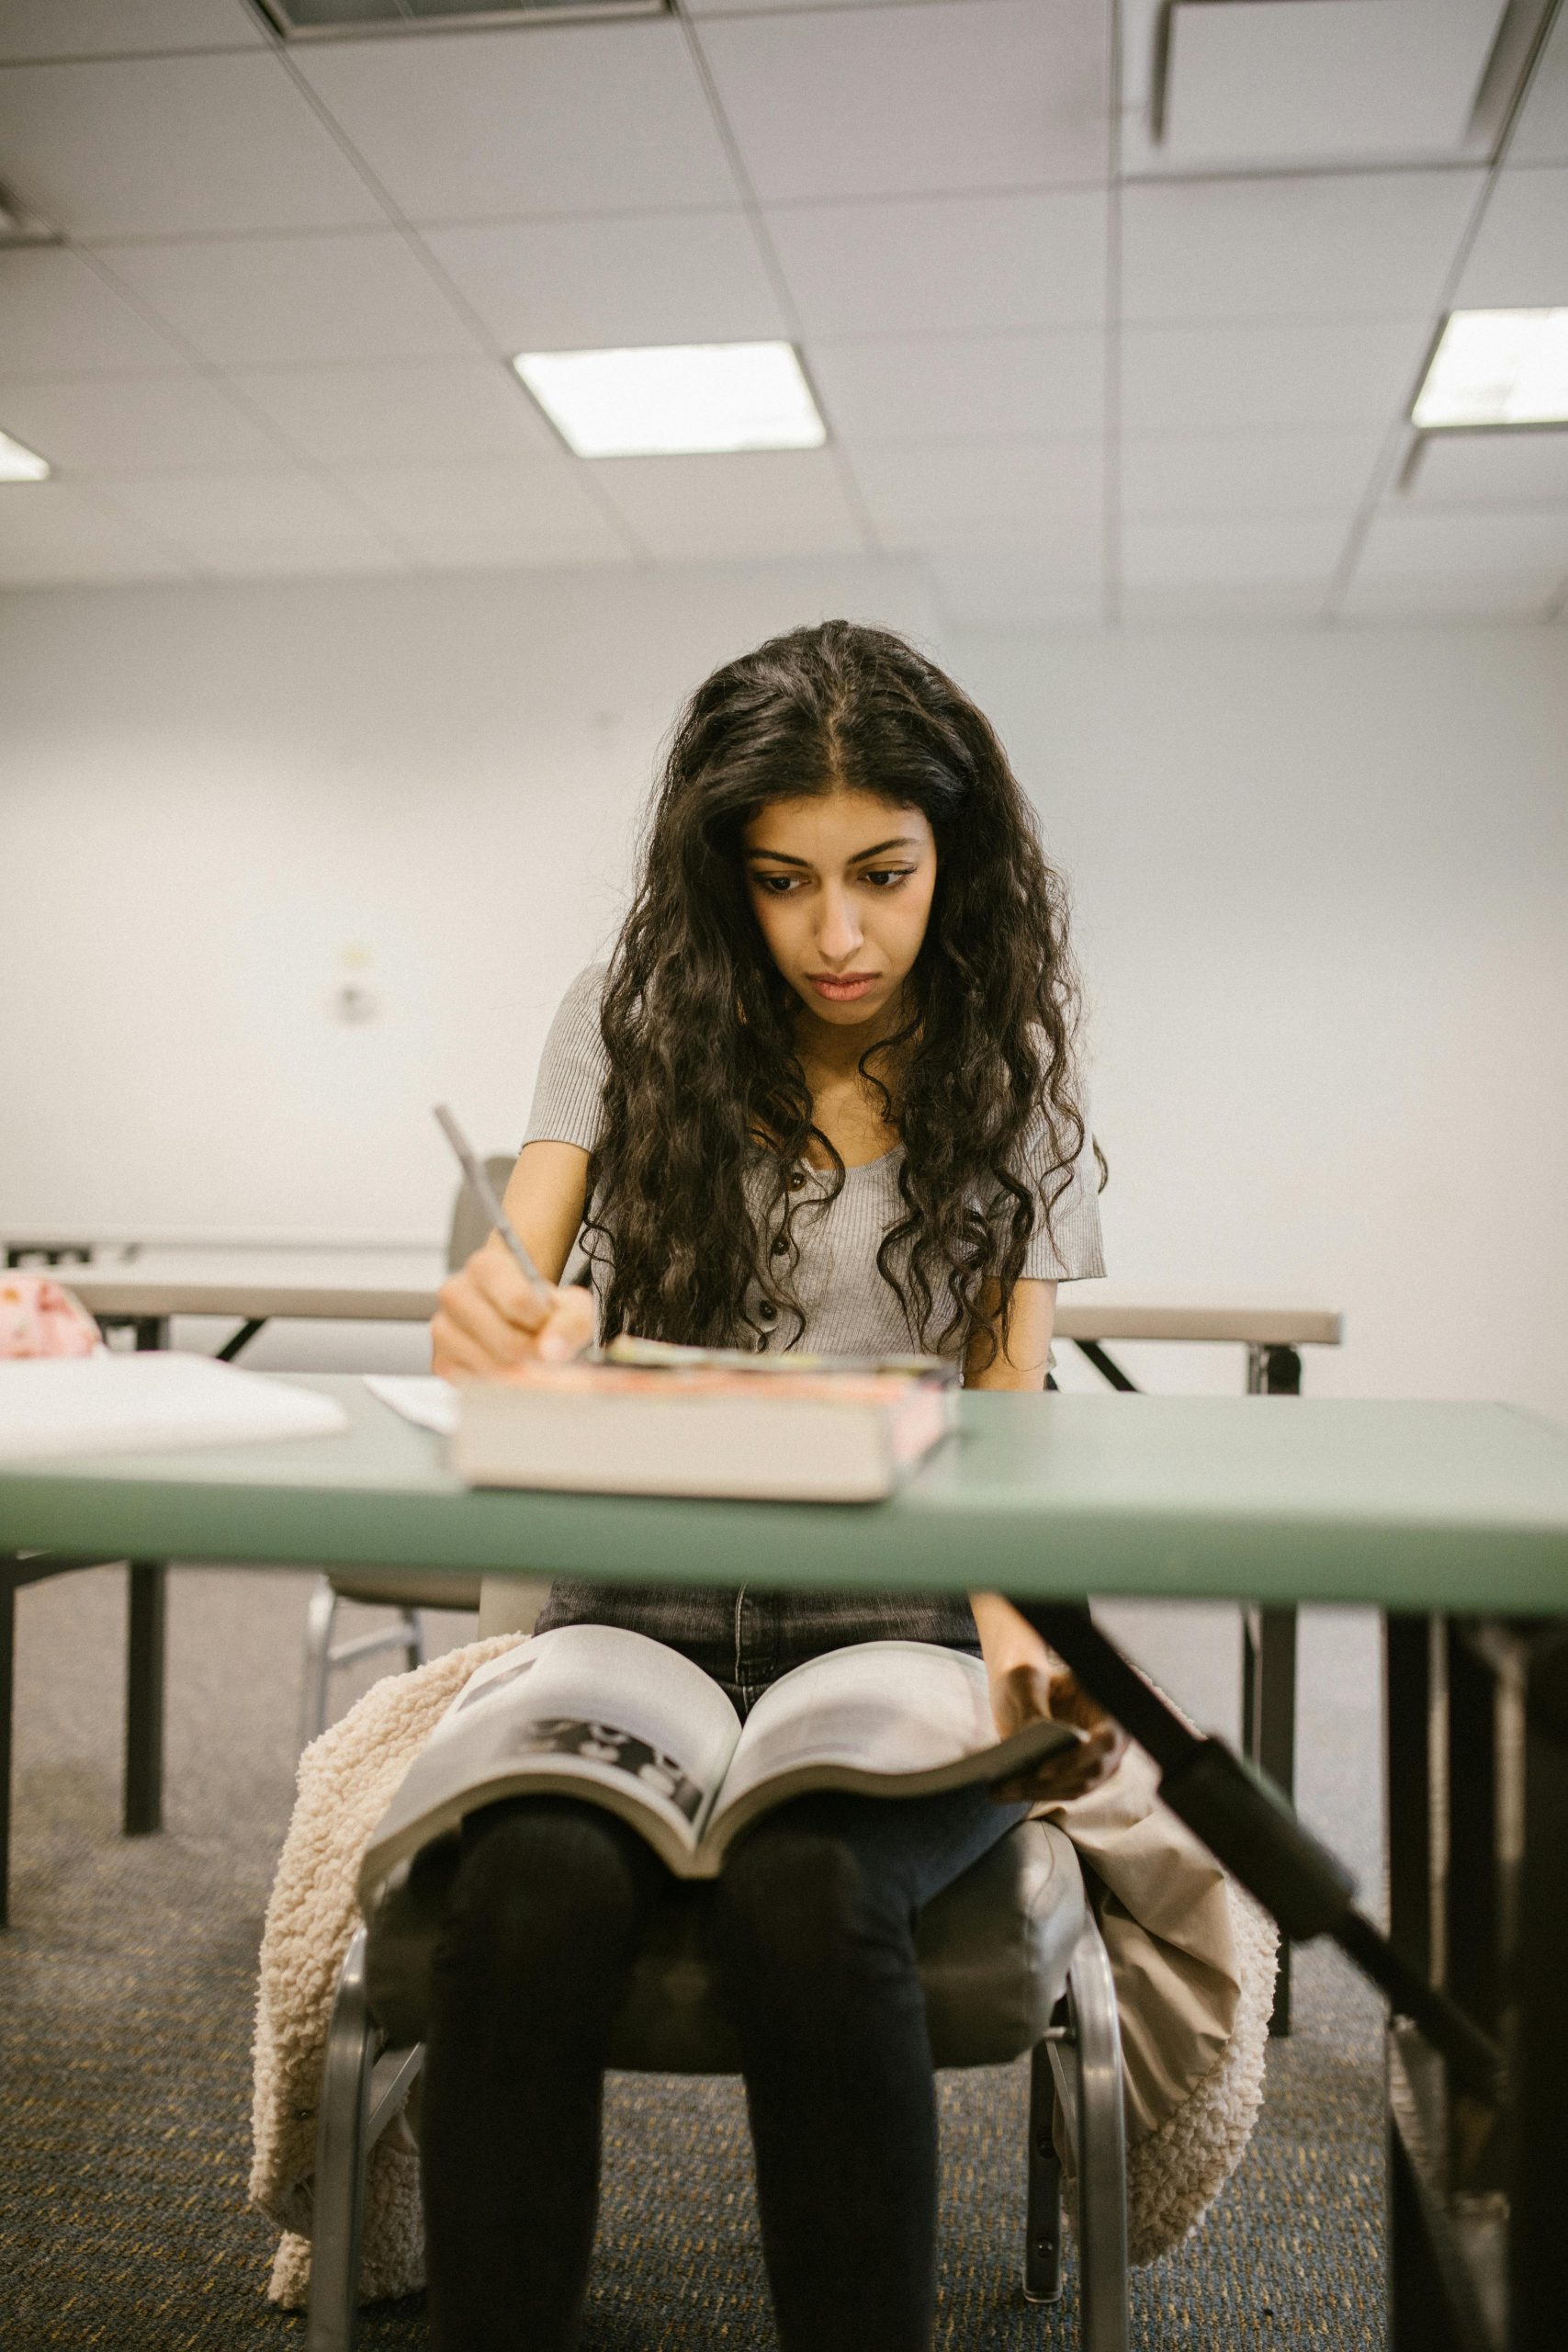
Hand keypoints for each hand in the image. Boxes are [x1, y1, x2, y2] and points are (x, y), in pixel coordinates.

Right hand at [431, 1239, 594, 1378]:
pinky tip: (513, 1372)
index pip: (519, 1301)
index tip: (552, 1329)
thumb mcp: (572, 1307)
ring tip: (535, 1363)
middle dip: (536, 1357)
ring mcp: (443, 1328)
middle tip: (550, 1356)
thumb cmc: (543, 1310)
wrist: (522, 1324)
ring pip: (492, 1368)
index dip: (546, 1325)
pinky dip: (502, 1387)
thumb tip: (551, 1351)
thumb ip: (571, 1322)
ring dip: (523, 1376)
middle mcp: (455, 1292)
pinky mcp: (441, 1361)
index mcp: (485, 1266)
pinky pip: (478, 1385)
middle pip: (506, 1342)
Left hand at [987, 1659, 1127, 1802]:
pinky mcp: (1074, 1776)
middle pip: (1085, 1775)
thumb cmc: (1033, 1676)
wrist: (1030, 1686)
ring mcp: (1095, 1764)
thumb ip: (1032, 1703)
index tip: (1042, 1770)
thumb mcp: (1028, 1679)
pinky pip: (1058, 1791)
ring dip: (1034, 1793)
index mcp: (1110, 1713)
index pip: (1102, 1743)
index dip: (1074, 1760)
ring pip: (1070, 1789)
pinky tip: (1001, 1791)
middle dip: (1046, 1784)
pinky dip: (1031, 1793)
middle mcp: (1109, 1745)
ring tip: (997, 1792)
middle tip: (1009, 1787)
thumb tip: (1028, 1735)